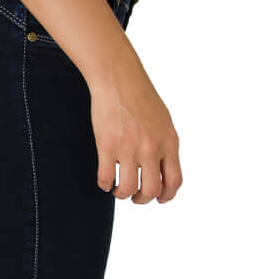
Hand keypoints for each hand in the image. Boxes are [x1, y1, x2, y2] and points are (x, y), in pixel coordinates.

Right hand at [89, 66, 181, 203]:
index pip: (174, 181)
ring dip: (122, 194)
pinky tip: (104, 180)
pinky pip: (106, 178)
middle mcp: (152, 149)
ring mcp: (129, 149)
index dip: (167, 196)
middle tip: (135, 197)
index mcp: (169, 143)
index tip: (159, 199)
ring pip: (128, 189)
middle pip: (152, 190)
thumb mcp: (163, 122)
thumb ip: (164, 145)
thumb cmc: (140, 96)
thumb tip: (162, 167)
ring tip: (118, 189)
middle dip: (143, 199)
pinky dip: (105, 184)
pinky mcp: (108, 146)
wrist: (119, 78)